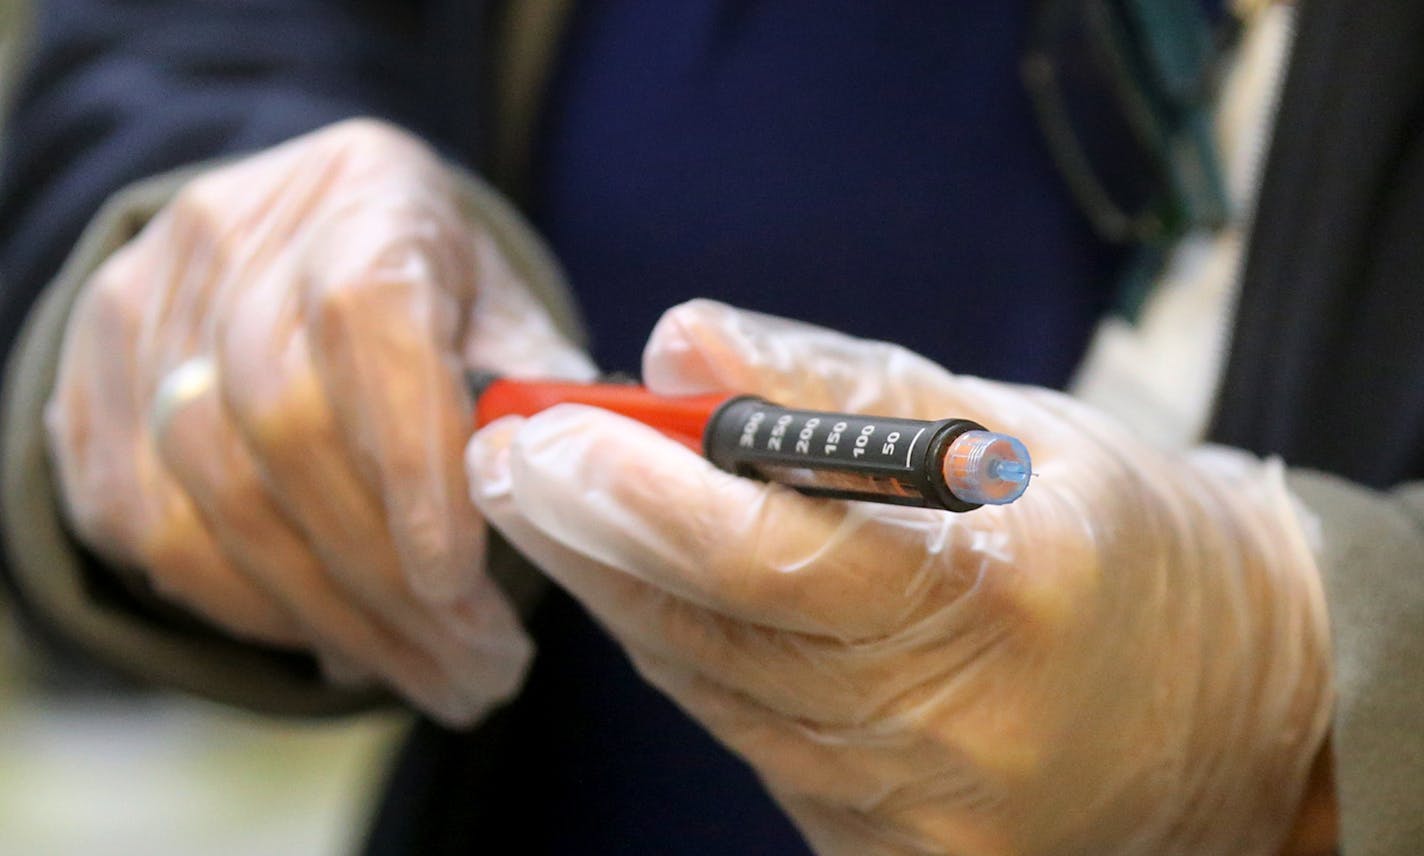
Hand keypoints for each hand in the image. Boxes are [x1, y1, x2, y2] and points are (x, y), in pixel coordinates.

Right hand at [46, 119, 592, 724]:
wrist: (303, 240)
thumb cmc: (434, 287)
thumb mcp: (506, 312)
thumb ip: (541, 392)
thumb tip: (570, 499)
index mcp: (365, 195)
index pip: (368, 323)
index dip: (411, 465)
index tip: (461, 585)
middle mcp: (233, 235)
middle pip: (285, 428)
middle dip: (387, 579)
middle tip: (477, 670)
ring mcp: (142, 306)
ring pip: (211, 494)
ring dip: (328, 615)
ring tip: (428, 677)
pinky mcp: (89, 383)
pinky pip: (149, 527)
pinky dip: (249, 607)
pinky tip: (334, 642)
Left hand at [467, 300, 1332, 852]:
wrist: (1234, 704)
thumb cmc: (1120, 539)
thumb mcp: (1005, 428)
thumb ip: (833, 385)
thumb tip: (679, 340)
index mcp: (1005, 595)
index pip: (774, 555)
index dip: (636, 495)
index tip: (542, 436)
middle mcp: (958, 731)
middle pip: (713, 633)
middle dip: (590, 537)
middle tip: (513, 460)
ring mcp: (920, 817)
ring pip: (713, 690)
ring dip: (626, 593)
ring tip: (570, 507)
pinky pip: (750, 740)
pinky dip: (697, 658)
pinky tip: (671, 593)